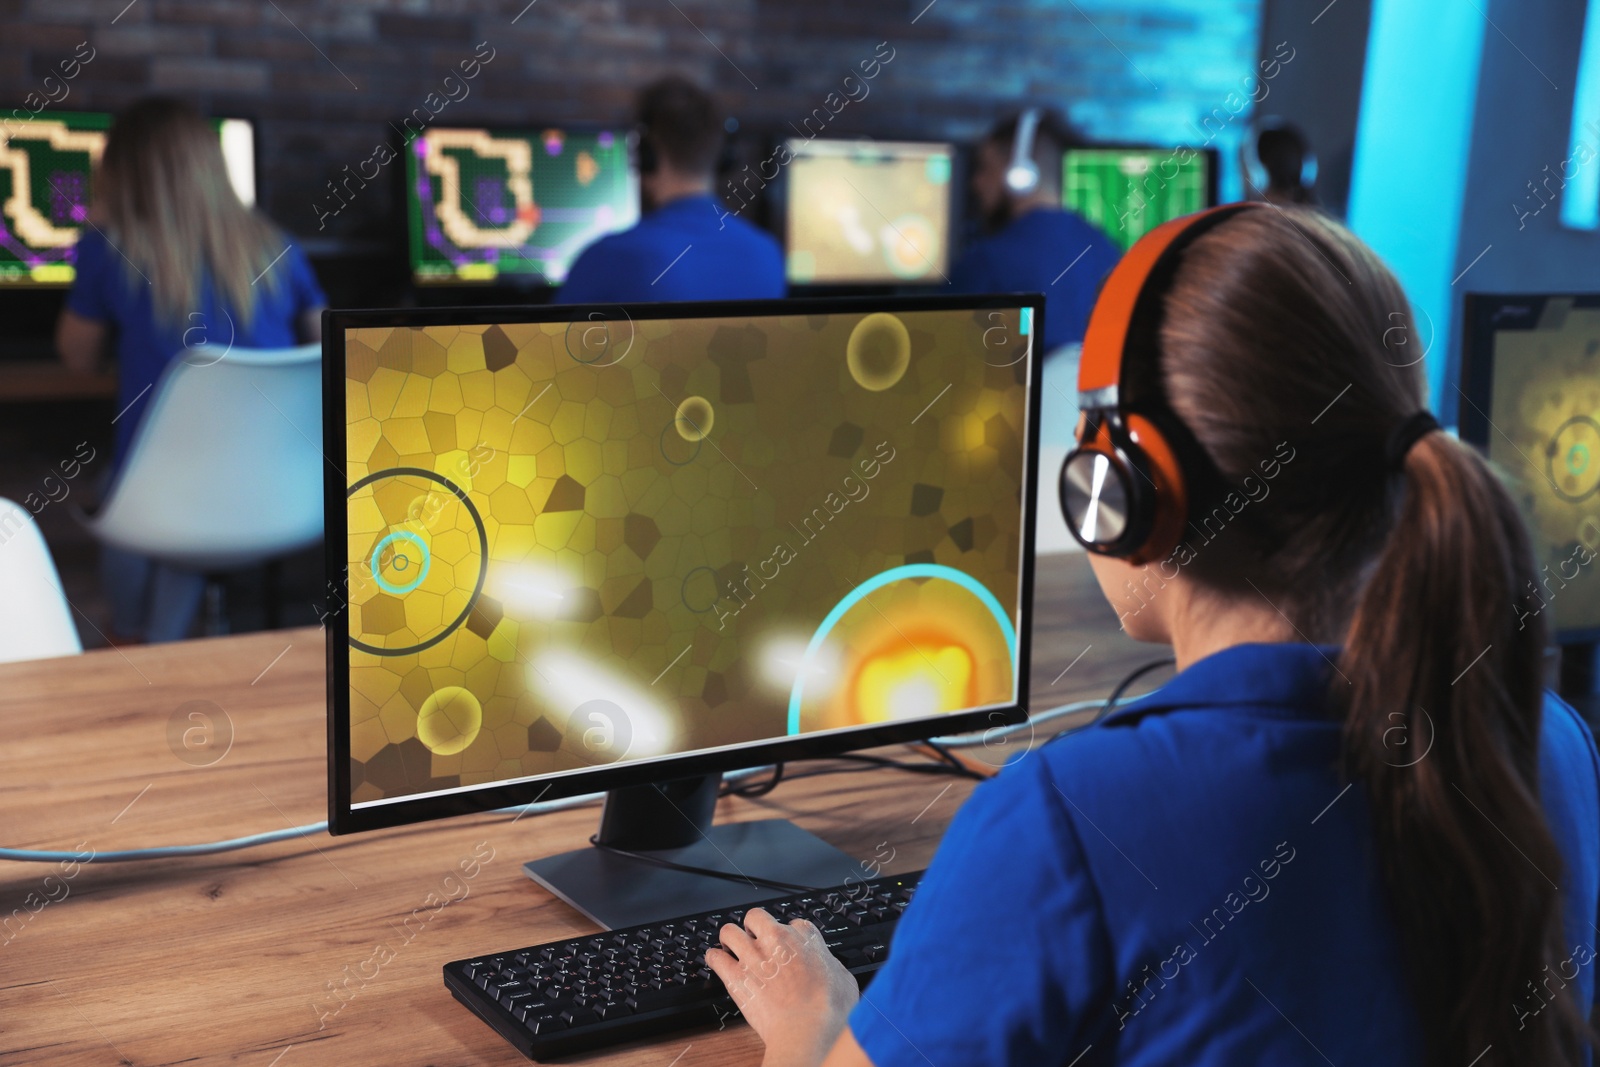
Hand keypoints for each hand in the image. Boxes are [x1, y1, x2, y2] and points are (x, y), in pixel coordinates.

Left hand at [705, 908, 858, 1066]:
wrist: (807, 1031)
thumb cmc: (829, 1010)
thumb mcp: (844, 979)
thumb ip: (830, 964)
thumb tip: (827, 965)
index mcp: (805, 938)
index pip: (794, 922)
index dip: (789, 934)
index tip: (787, 945)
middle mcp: (777, 941)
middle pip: (756, 916)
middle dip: (753, 927)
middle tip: (754, 940)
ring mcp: (754, 957)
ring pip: (729, 931)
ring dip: (730, 939)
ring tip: (731, 947)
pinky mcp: (736, 977)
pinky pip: (714, 957)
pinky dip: (714, 958)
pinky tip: (717, 961)